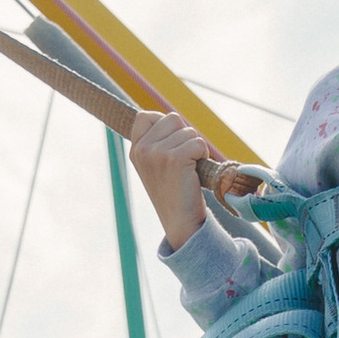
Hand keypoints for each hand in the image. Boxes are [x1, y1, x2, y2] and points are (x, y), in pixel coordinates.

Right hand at [126, 106, 216, 248]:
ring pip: (189, 131)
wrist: (180, 221)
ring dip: (195, 148)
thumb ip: (157, 142)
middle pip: (173, 119)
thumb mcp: (155, 165)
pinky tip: (195, 172)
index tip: (171, 146)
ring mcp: (156, 153)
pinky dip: (203, 156)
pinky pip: (199, 143)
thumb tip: (173, 119)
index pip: (146, 116)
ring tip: (188, 170)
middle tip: (183, 162)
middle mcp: (142, 149)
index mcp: (135, 149)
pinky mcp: (174, 158)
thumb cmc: (173, 192)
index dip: (165, 125)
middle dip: (185, 136)